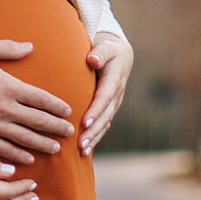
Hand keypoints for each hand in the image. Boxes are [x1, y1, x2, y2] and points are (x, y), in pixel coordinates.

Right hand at [0, 38, 73, 164]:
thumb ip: (9, 48)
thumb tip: (30, 46)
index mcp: (8, 86)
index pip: (41, 99)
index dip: (57, 106)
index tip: (67, 111)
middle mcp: (5, 108)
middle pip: (38, 121)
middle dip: (56, 127)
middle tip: (69, 132)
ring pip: (26, 139)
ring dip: (43, 144)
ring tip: (55, 148)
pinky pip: (6, 150)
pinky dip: (20, 155)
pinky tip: (29, 158)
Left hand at [79, 33, 132, 155]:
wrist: (120, 57)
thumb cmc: (107, 50)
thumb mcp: (106, 48)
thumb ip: (100, 53)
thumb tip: (93, 60)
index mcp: (114, 81)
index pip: (104, 98)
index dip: (95, 111)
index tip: (85, 122)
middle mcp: (116, 96)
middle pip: (105, 116)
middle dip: (93, 131)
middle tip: (80, 143)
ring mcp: (114, 105)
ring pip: (105, 124)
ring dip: (94, 138)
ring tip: (81, 151)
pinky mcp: (110, 109)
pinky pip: (103, 125)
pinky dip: (96, 137)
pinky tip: (85, 150)